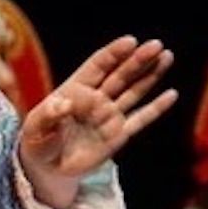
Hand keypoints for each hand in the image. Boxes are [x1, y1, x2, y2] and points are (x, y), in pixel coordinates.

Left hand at [20, 36, 177, 208]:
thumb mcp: (36, 128)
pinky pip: (140, 119)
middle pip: (120, 74)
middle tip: (157, 44)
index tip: (130, 41)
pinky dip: (156, 108)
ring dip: (150, 75)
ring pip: (134, 91)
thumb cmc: (38, 142)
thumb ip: (48, 115)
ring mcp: (109, 115)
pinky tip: (171, 94)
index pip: (97, 66)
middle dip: (137, 59)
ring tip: (167, 56)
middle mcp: (95, 99)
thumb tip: (62, 103)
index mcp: (74, 90)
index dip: (113, 53)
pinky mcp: (119, 134)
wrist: (48, 168)